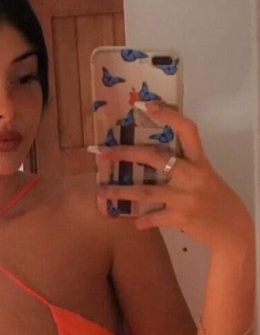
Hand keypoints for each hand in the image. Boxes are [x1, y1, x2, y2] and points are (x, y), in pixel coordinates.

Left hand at [94, 101, 253, 251]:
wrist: (232, 229)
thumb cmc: (217, 200)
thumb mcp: (206, 176)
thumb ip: (185, 167)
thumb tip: (155, 160)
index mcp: (200, 161)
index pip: (187, 130)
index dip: (168, 115)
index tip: (146, 105)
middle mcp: (192, 175)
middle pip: (155, 158)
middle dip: (126, 153)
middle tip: (104, 152)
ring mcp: (185, 197)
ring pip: (146, 192)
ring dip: (120, 192)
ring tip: (101, 191)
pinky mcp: (181, 218)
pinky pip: (154, 218)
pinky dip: (142, 221)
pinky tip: (133, 222)